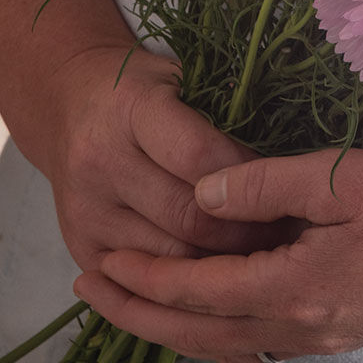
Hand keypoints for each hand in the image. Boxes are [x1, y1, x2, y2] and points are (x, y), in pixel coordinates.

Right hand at [33, 44, 285, 273]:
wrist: (71, 105)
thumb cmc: (150, 92)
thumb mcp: (188, 79)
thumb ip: (229, 115)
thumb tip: (291, 165)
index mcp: (131, 109)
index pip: (200, 157)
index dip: (250, 178)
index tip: (286, 187)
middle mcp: (99, 161)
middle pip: (188, 218)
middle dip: (247, 232)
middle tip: (290, 237)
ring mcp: (86, 210)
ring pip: (171, 259)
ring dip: (224, 266)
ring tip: (267, 259)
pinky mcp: (81, 247)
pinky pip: (146, 283)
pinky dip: (189, 282)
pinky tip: (225, 276)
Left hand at [71, 148, 362, 362]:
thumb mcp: (345, 177)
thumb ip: (265, 186)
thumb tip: (198, 197)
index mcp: (297, 289)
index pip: (195, 293)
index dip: (141, 281)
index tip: (96, 263)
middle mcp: (304, 329)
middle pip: (200, 335)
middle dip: (139, 316)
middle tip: (91, 288)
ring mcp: (329, 338)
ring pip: (230, 346)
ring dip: (176, 328)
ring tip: (138, 302)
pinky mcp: (349, 334)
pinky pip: (263, 343)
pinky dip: (221, 331)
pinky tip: (215, 310)